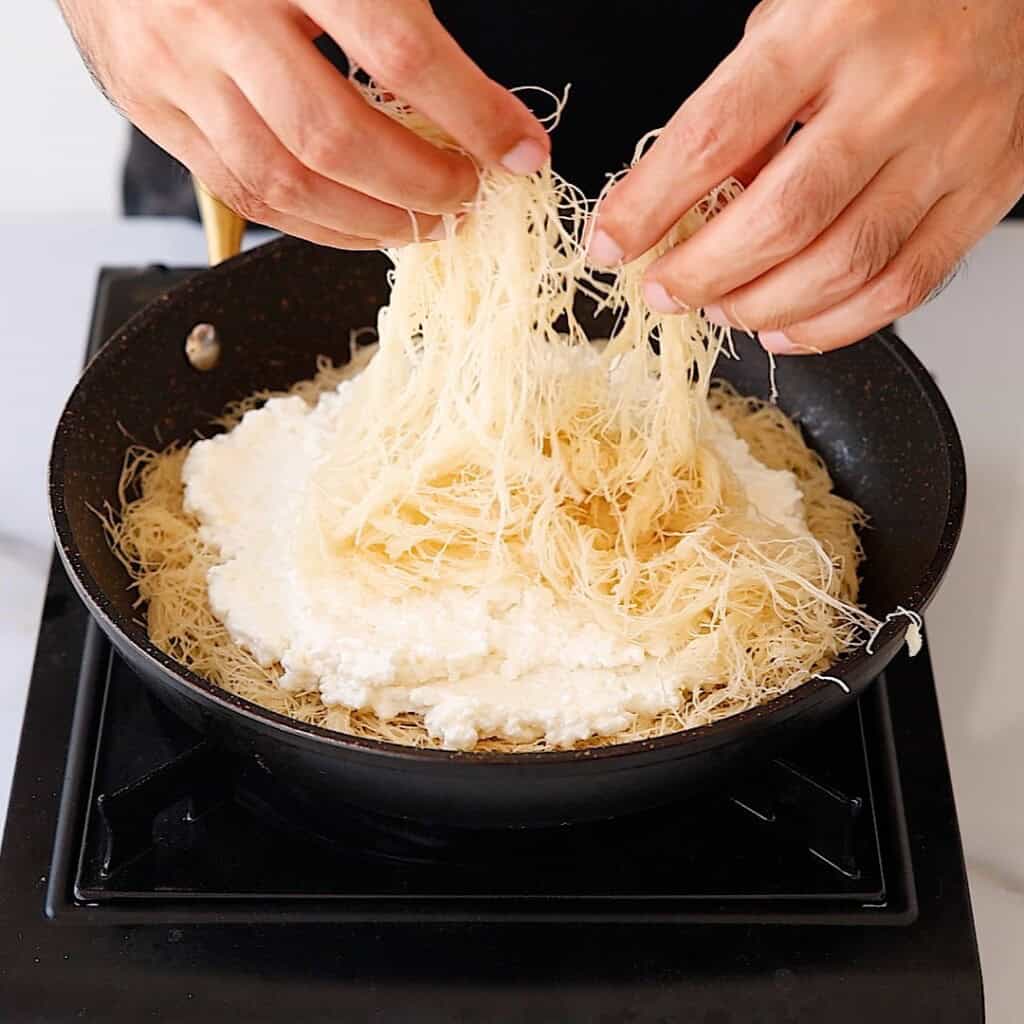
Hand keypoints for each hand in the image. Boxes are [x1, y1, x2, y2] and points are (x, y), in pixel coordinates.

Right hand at [58, 0, 548, 247]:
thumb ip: (391, 7)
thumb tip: (475, 101)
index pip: (397, 47)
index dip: (471, 113)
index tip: (520, 149)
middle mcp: (220, 14)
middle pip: (335, 137)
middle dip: (420, 184)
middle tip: (468, 196)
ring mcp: (175, 68)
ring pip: (286, 183)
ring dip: (372, 222)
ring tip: (426, 221)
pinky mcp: (153, 109)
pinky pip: (245, 196)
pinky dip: (317, 224)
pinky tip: (362, 223)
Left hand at [590, 0, 1023, 352]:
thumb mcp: (800, 13)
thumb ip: (745, 103)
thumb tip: (695, 202)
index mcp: (832, 26)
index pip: (716, 135)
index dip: (650, 205)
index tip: (610, 243)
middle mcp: (898, 89)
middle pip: (781, 220)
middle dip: (703, 273)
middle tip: (666, 291)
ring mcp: (952, 144)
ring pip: (842, 265)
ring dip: (762, 307)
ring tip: (722, 310)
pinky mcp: (989, 190)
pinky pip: (902, 284)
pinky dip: (834, 326)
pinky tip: (788, 327)